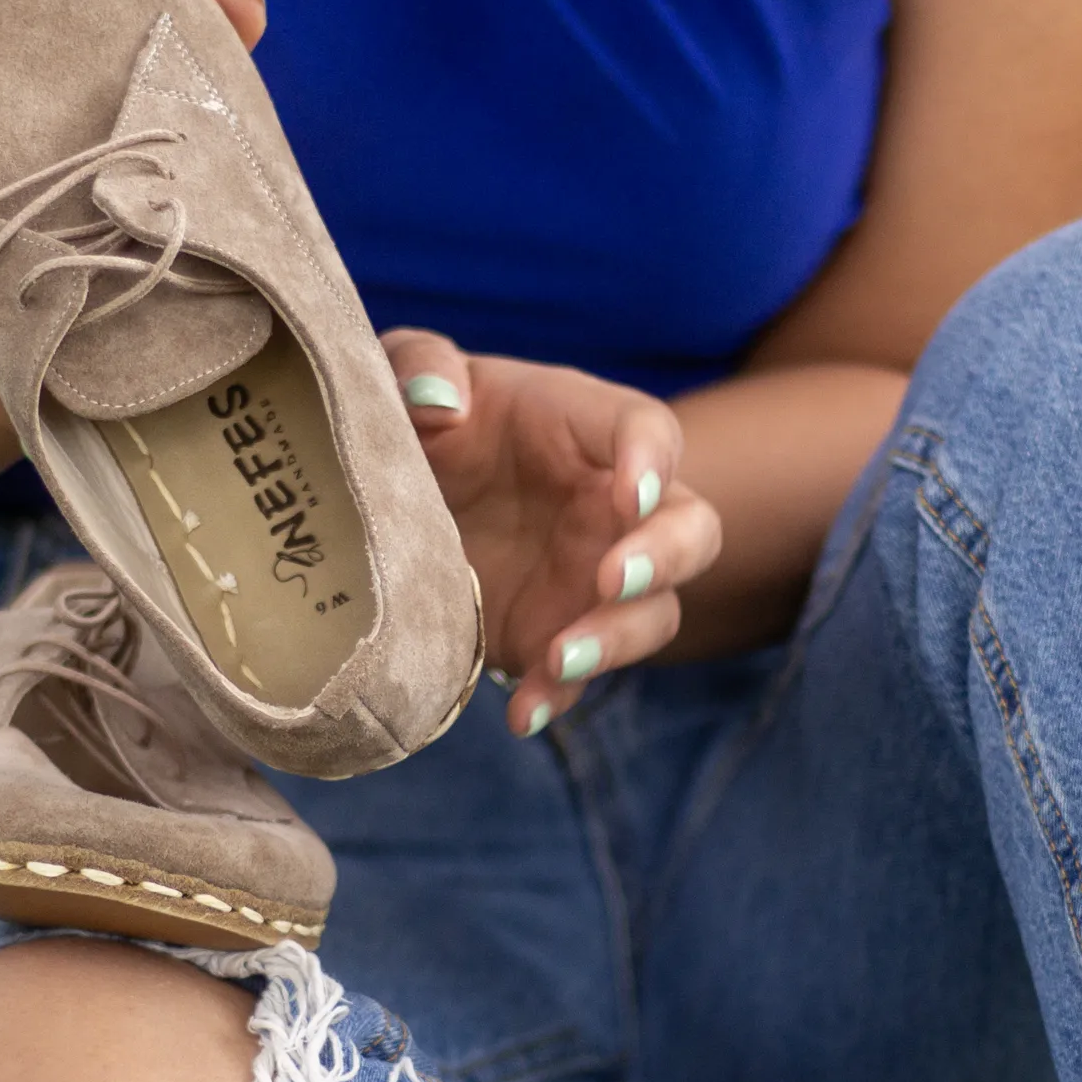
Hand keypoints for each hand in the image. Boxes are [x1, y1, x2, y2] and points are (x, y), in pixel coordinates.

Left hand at [383, 329, 722, 734]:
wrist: (392, 500)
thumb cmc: (418, 419)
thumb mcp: (403, 373)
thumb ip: (420, 367)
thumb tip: (441, 405)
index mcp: (581, 427)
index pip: (647, 431)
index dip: (652, 459)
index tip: (629, 492)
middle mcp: (608, 505)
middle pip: (689, 530)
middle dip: (664, 558)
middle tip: (610, 580)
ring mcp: (592, 577)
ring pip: (652, 614)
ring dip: (618, 640)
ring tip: (557, 658)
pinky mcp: (555, 633)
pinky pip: (578, 674)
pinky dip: (556, 697)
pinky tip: (522, 714)